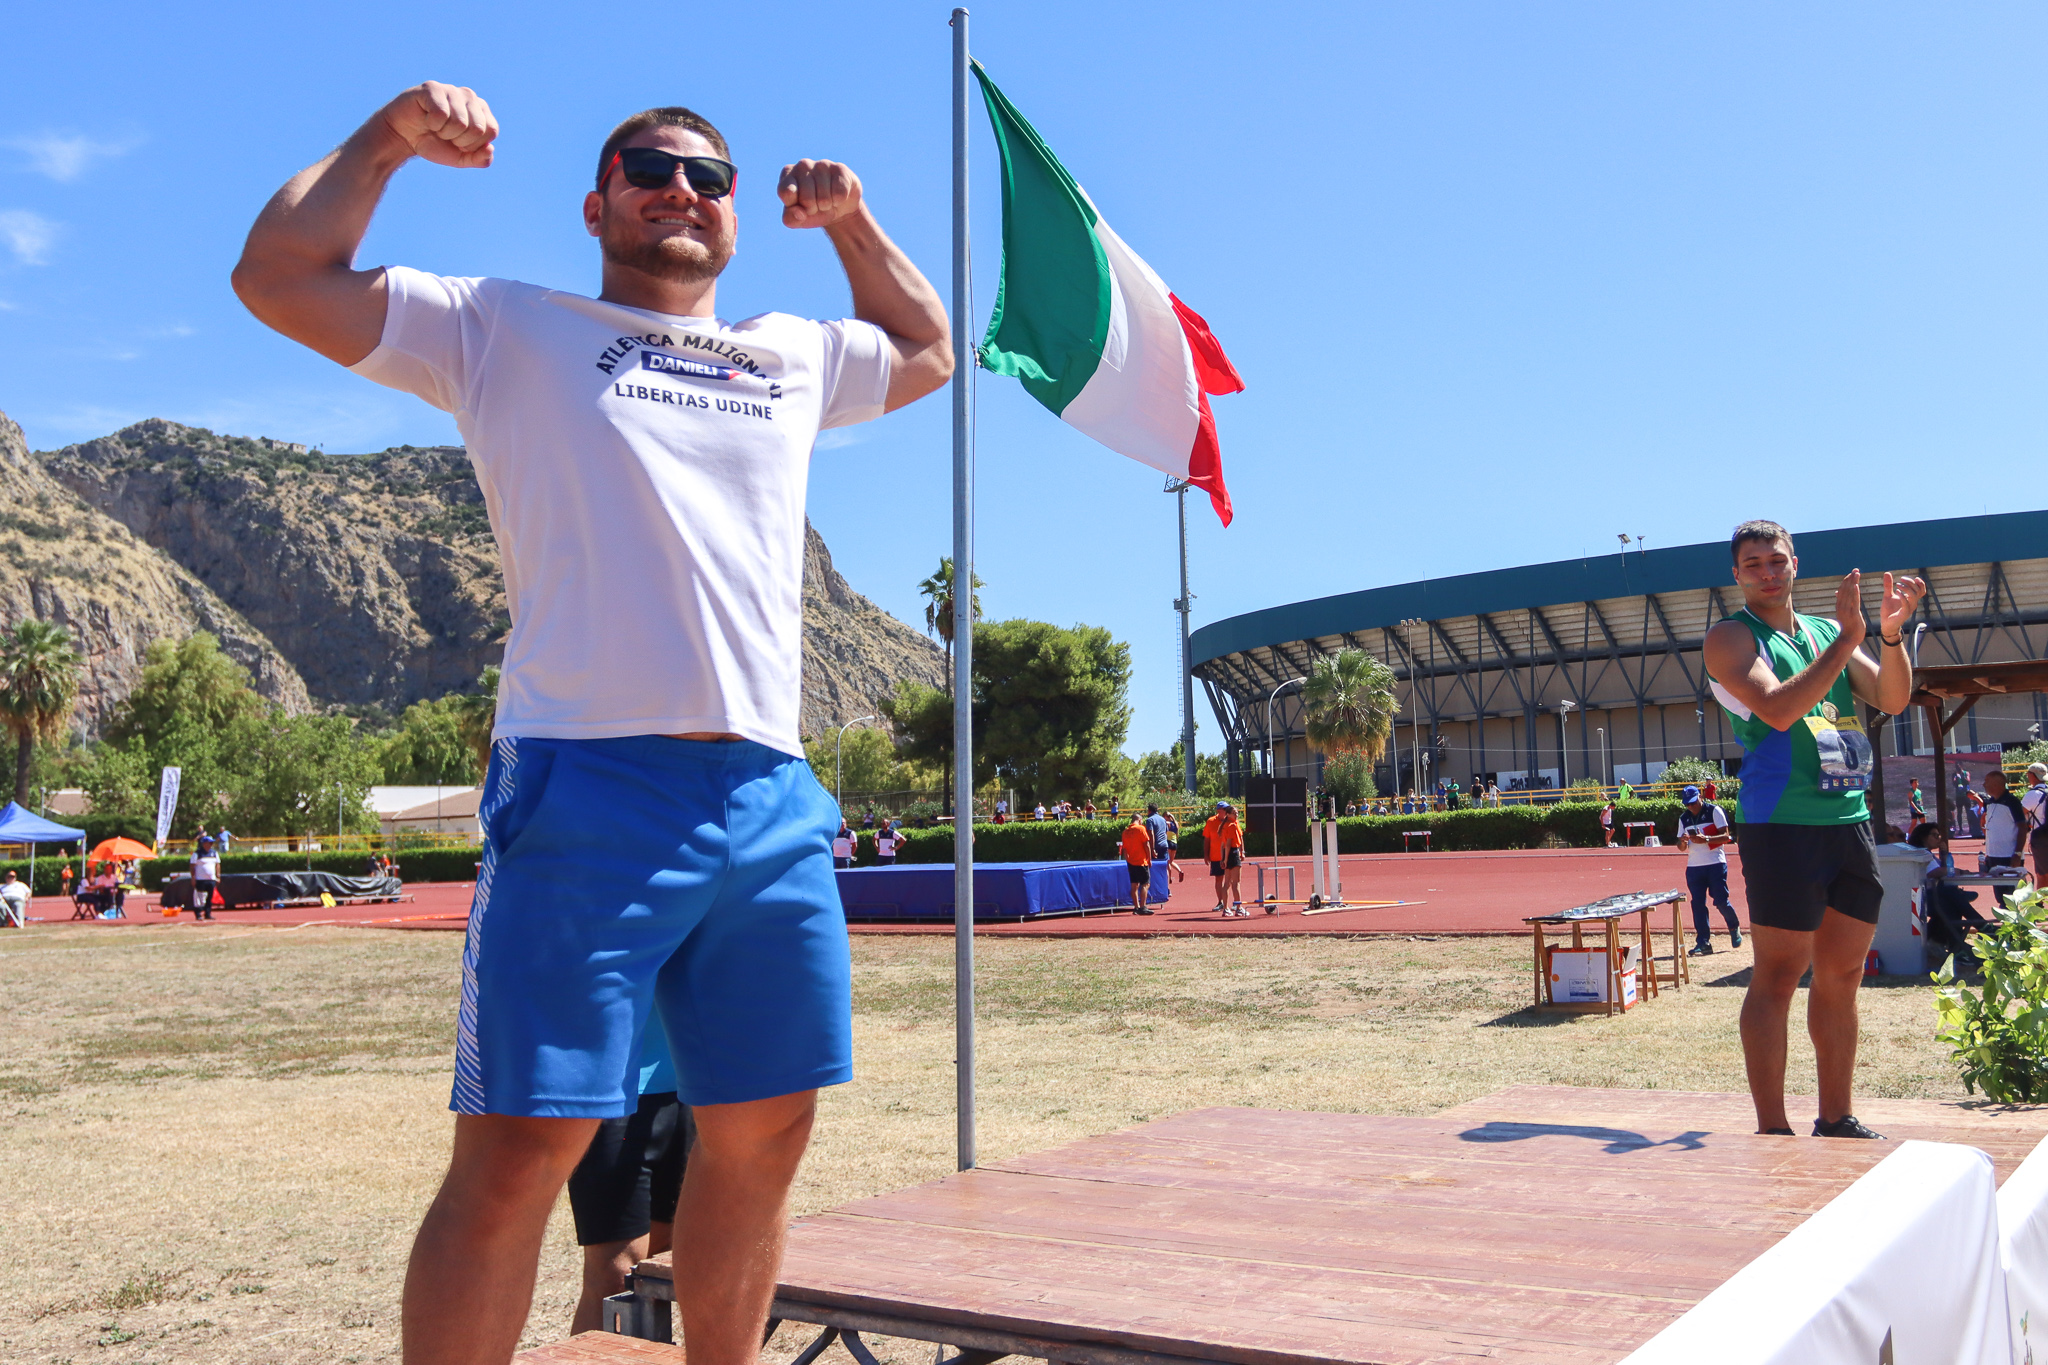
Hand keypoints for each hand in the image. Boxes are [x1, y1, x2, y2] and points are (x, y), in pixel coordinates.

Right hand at [378, 82, 497, 168]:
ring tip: (435, 126)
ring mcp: (452, 90)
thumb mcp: (461, 158)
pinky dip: (432, 123)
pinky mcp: (433, 88)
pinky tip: (426, 118)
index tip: (459, 142)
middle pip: (477, 128)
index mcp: (481, 111)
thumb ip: (481, 159)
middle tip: (445, 135)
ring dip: (444, 132)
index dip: (474, 145)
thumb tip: (490, 148)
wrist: (405, 138)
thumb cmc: (435, 143)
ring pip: (460, 122)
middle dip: (459, 140)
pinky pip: (442, 113)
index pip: (491, 130)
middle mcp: (470, 96)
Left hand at [779, 159, 862, 227]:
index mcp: (787, 174)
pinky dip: (838, 201)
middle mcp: (803, 165)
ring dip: (827, 206)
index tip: (800, 206)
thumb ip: (791, 218)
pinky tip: (837, 195)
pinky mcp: (839, 168)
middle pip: (807, 199)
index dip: (795, 206)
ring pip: (824, 198)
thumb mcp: (798, 219)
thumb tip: (798, 212)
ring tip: (826, 200)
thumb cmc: (813, 209)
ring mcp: (821, 164)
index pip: (786, 192)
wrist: (838, 204)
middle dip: (813, 209)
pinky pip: (839, 194)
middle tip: (816, 204)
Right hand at [1833, 569, 1865, 648]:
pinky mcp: (1852, 614)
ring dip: (1852, 582)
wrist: (1849, 639)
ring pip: (1849, 593)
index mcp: (1840, 606)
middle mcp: (1841, 606)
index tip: (1852, 574)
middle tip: (1855, 570)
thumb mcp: (1845, 615)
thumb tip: (1839, 596)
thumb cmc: (1849, 628)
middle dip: (1850, 579)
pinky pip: (1853, 601)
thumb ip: (1843, 605)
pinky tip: (1856, 585)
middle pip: (1845, 589)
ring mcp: (1846, 610)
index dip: (1847, 581)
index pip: (1842, 590)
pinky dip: (1854, 593)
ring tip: (1856, 573)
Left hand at [1877, 571, 1926, 640]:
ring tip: (1898, 585)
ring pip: (1914, 596)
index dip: (1921, 583)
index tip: (1915, 578)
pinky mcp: (1904, 614)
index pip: (1921, 590)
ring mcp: (1909, 609)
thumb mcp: (1888, 595)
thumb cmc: (1889, 610)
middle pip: (1918, 591)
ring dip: (1907, 588)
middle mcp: (1913, 604)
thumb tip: (1887, 573)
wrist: (1886, 624)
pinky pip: (1906, 604)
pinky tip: (1896, 591)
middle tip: (1901, 579)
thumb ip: (1888, 585)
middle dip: (1911, 583)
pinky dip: (1902, 596)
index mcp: (1911, 599)